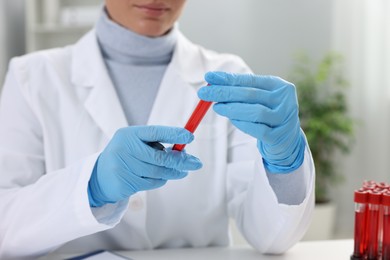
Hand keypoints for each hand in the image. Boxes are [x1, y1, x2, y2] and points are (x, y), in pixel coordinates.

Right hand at [88, 126, 202, 206]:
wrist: (100, 176)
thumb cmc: (126, 155)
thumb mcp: (136, 143)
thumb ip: (156, 144)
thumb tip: (183, 151)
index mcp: (129, 134)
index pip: (155, 132)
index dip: (174, 134)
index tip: (190, 136)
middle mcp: (124, 149)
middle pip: (160, 157)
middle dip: (181, 160)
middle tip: (196, 163)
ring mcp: (123, 167)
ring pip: (158, 172)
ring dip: (174, 172)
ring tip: (183, 171)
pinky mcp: (125, 183)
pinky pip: (152, 182)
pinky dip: (162, 180)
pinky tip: (164, 177)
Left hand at [198, 71, 304, 172]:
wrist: (287, 140)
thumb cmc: (268, 114)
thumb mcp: (259, 98)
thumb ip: (241, 90)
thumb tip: (213, 82)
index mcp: (279, 86)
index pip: (250, 80)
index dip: (228, 79)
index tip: (209, 77)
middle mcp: (285, 100)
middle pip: (250, 94)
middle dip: (224, 92)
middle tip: (204, 93)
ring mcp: (284, 119)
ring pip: (255, 112)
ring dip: (232, 109)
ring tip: (216, 107)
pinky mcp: (279, 136)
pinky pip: (257, 129)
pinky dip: (242, 124)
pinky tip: (232, 120)